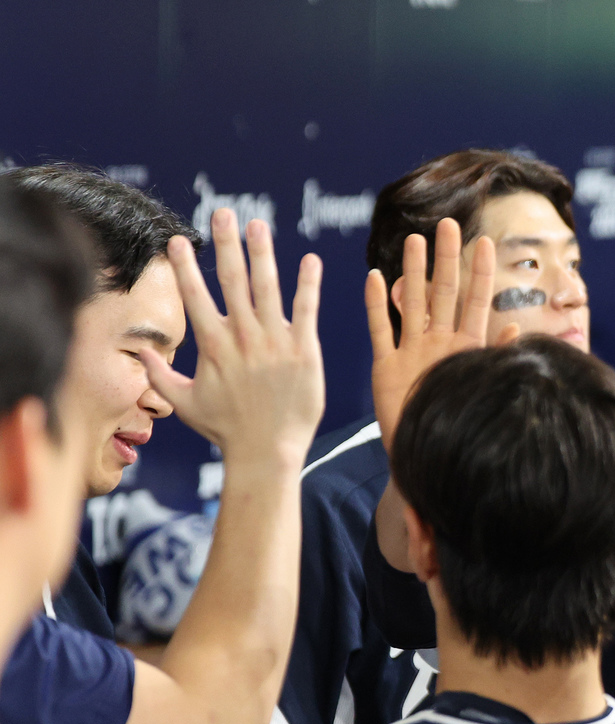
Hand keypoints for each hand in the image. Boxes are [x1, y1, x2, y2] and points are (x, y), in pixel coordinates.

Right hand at [143, 209, 323, 468]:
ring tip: (258, 225)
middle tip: (223, 212)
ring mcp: (275, 343)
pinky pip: (306, 311)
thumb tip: (138, 353)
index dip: (186, 266)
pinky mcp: (305, 351)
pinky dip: (308, 284)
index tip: (178, 239)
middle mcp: (243, 338)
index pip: (196, 296)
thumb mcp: (184, 404)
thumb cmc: (226, 431)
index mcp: (214, 346)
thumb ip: (160, 376)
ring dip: (263, 253)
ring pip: (268, 288)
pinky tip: (310, 260)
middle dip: (226, 244)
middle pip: (233, 281)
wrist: (267, 453)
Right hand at [365, 218, 517, 448]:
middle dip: (446, 259)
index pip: (476, 303)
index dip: (481, 273)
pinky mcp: (386, 367)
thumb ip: (495, 358)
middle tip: (448, 224)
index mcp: (464, 350)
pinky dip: (376, 306)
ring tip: (414, 240)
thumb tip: (517, 328)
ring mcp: (412, 352)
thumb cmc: (461, 427)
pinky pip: (380, 331)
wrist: (428, 456)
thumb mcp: (481, 388)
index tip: (486, 242)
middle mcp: (439, 345)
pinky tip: (374, 278)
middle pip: (443, 293)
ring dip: (412, 273)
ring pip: (411, 304)